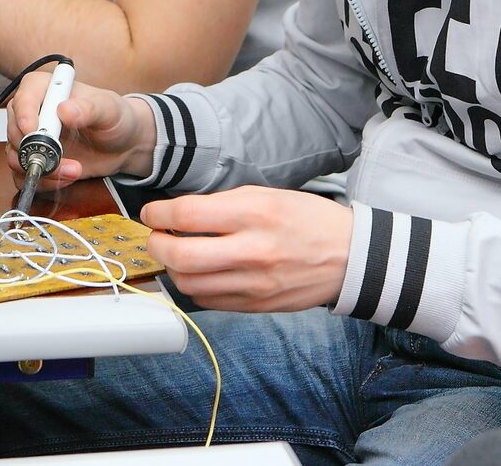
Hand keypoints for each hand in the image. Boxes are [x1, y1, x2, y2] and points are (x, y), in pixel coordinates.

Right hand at [5, 70, 156, 185]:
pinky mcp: (38, 160)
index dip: (24, 114)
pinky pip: (24, 176)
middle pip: (14, 130)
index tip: (32, 130)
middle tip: (58, 157)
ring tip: (73, 170)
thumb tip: (64, 110)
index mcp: (49, 90)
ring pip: (16, 157)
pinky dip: (44, 182)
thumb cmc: (115, 118)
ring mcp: (34, 139)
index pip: (25, 97)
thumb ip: (89, 108)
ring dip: (42, 168)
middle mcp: (35, 112)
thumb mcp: (109, 109)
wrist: (123, 145)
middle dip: (35, 149)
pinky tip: (68, 178)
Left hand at [142, 187, 352, 313]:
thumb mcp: (267, 195)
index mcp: (254, 213)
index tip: (151, 213)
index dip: (158, 213)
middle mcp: (251, 250)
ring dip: (172, 269)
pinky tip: (200, 273)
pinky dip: (194, 287)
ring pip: (188, 284)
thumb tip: (180, 214)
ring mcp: (253, 283)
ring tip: (176, 255)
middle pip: (180, 256)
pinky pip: (208, 301)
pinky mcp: (255, 305)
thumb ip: (222, 205)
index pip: (187, 215)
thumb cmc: (307, 219)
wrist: (349, 257)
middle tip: (156, 236)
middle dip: (156, 245)